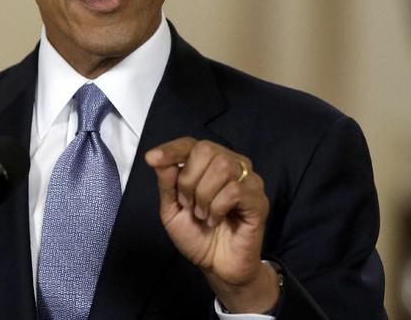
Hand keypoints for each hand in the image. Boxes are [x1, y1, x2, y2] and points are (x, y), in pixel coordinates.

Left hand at [145, 137, 278, 312]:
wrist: (217, 266)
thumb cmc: (197, 236)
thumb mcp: (172, 210)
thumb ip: (167, 184)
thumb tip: (159, 160)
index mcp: (210, 164)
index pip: (191, 144)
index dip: (171, 149)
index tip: (151, 159)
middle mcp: (233, 166)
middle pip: (206, 150)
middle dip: (188, 179)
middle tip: (188, 204)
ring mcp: (249, 182)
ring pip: (222, 167)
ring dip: (203, 195)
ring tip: (202, 214)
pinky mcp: (258, 201)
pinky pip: (235, 191)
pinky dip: (217, 207)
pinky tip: (215, 220)